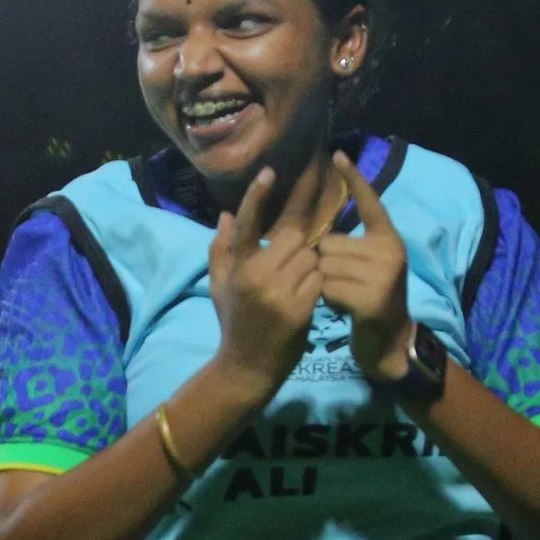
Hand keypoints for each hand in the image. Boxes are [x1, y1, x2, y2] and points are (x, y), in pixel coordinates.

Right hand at [209, 168, 321, 400]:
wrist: (247, 368)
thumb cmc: (234, 323)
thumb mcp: (220, 286)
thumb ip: (220, 249)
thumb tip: (224, 215)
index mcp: (236, 266)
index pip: (247, 224)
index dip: (257, 196)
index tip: (270, 171)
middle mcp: (256, 276)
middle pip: (293, 238)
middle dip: (298, 247)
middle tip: (293, 265)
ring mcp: (278, 293)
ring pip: (310, 257)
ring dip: (310, 266)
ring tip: (298, 285)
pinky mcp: (299, 309)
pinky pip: (319, 279)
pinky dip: (317, 284)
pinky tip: (308, 298)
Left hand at [315, 148, 411, 381]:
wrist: (389, 344)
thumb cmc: (369, 303)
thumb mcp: (368, 267)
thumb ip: (351, 245)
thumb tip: (319, 234)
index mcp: (388, 238)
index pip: (369, 203)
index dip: (354, 179)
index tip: (337, 154)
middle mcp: (390, 251)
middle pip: (329, 244)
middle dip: (326, 266)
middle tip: (346, 286)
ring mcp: (383, 274)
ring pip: (325, 266)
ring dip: (325, 285)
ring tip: (346, 298)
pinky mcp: (372, 297)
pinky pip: (328, 288)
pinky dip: (328, 301)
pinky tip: (346, 310)